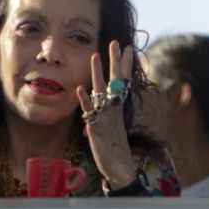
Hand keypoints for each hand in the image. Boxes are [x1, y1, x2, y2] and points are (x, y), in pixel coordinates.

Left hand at [76, 41, 137, 189]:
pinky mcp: (97, 126)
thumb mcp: (112, 126)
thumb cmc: (114, 146)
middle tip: (116, 43)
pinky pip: (90, 111)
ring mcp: (106, 116)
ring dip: (98, 73)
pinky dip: (85, 100)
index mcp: (119, 106)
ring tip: (95, 56)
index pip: (124, 80)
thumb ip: (104, 114)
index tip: (128, 47)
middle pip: (116, 80)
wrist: (119, 166)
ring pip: (101, 91)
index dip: (125, 64)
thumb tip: (95, 107)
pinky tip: (80, 88)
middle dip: (116, 61)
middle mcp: (114, 108)